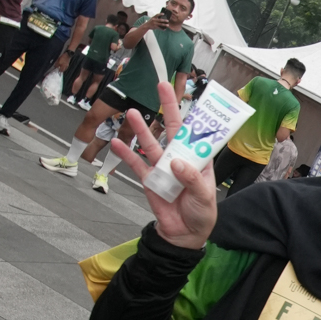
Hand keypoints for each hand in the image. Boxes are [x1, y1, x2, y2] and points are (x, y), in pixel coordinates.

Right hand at [110, 80, 216, 249]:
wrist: (184, 234)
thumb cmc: (202, 213)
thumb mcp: (203, 195)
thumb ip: (191, 179)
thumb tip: (175, 163)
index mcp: (198, 158)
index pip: (195, 132)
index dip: (192, 113)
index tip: (190, 95)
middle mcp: (180, 157)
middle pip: (171, 128)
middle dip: (167, 107)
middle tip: (161, 85)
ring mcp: (163, 167)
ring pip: (151, 143)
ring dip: (142, 127)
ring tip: (132, 111)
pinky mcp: (149, 179)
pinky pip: (137, 164)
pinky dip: (126, 154)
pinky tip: (117, 143)